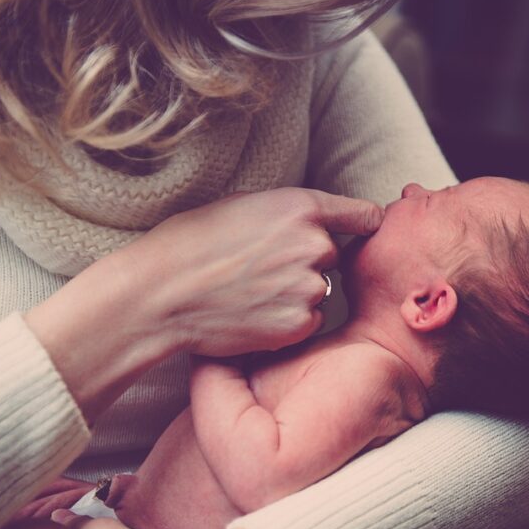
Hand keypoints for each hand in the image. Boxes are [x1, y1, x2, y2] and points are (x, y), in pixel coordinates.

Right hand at [125, 187, 380, 355]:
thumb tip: (316, 220)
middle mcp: (314, 245)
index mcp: (302, 207)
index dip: (365, 224)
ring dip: (296, 293)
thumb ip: (289, 212)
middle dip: (307, 262)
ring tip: (250, 292)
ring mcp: (309, 287)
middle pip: (332, 256)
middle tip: (261, 269)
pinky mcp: (299, 324)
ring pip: (319, 290)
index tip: (366, 230)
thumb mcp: (243, 204)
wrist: (161, 293)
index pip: (363, 215)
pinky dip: (288, 321)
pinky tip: (253, 314)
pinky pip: (308, 321)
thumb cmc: (192, 242)